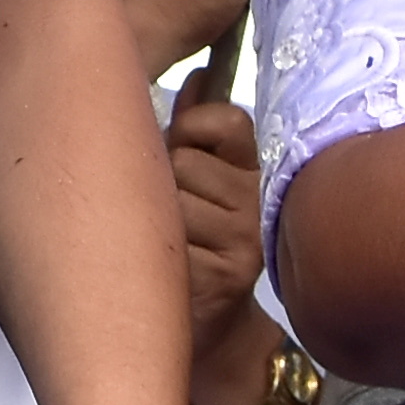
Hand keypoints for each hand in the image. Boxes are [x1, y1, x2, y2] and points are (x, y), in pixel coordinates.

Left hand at [168, 95, 279, 404]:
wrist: (208, 331)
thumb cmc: (191, 244)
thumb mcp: (198, 180)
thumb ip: (195, 126)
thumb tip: (197, 73)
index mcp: (251, 173)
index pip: (228, 120)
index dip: (192, 128)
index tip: (183, 148)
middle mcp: (256, 205)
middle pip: (183, 160)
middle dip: (159, 179)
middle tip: (167, 212)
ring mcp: (244, 243)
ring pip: (169, 199)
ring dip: (150, 219)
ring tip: (162, 244)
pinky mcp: (223, 277)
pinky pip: (161, 241)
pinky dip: (148, 254)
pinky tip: (162, 272)